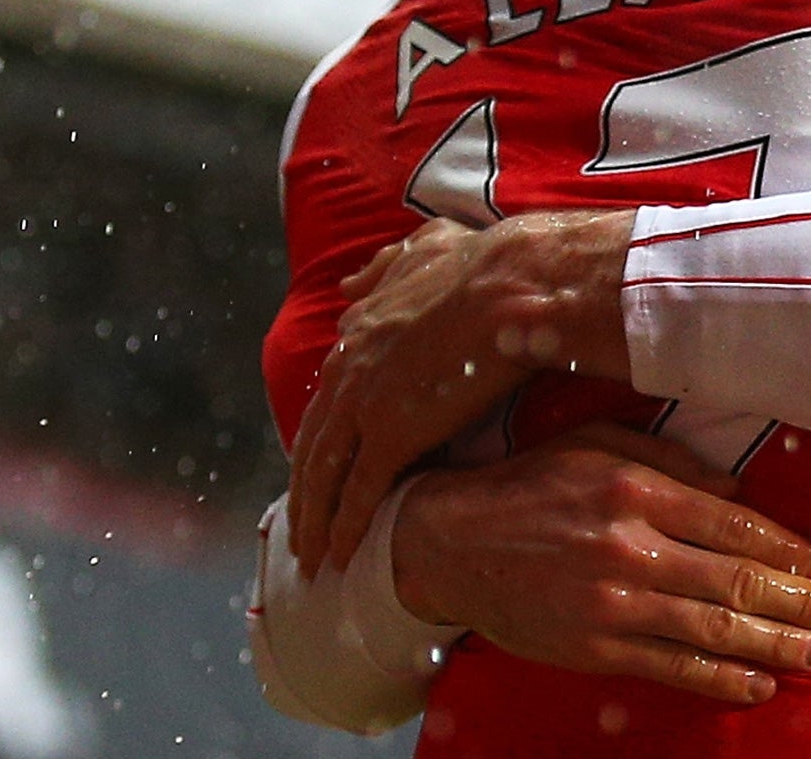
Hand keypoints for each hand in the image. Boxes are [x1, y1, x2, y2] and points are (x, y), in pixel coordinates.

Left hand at [289, 210, 641, 573]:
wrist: (511, 284)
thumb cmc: (483, 265)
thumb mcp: (424, 251)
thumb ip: (386, 268)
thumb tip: (349, 285)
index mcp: (359, 331)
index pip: (327, 397)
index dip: (321, 434)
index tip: (318, 465)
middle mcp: (349, 369)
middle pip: (313, 444)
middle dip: (304, 491)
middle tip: (300, 531)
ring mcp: (365, 405)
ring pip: (324, 475)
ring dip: (313, 521)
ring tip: (312, 560)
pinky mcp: (391, 436)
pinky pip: (359, 492)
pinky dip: (346, 527)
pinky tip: (342, 556)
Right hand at [392, 424, 810, 704]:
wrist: (451, 541)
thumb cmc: (534, 483)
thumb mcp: (600, 444)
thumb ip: (672, 462)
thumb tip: (740, 488)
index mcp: (636, 488)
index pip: (733, 523)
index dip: (786, 548)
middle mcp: (631, 546)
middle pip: (735, 581)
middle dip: (800, 602)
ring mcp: (613, 602)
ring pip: (713, 630)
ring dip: (777, 644)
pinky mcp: (594, 647)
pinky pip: (671, 666)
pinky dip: (721, 678)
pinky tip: (759, 683)